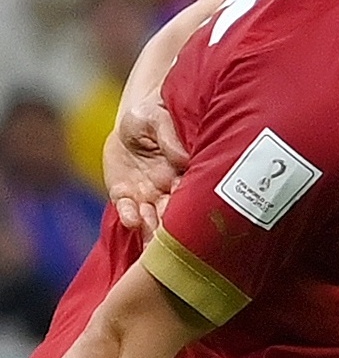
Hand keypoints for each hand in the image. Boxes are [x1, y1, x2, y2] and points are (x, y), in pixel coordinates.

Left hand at [104, 87, 189, 238]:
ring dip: (154, 231)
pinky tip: (131, 221)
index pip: (193, 194)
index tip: (195, 215)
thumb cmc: (152, 114)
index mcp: (185, 172)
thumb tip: (184, 158)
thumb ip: (169, 136)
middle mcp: (170, 189)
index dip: (194, 205)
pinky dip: (130, 216)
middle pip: (176, 214)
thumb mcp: (158, 118)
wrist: (132, 119)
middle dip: (175, 230)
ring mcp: (148, 194)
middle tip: (176, 243)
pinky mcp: (124, 194)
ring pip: (154, 219)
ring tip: (153, 242)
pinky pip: (126, 208)